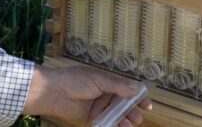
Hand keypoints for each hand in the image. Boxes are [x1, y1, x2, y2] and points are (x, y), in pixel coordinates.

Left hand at [22, 65, 152, 126]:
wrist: (54, 92)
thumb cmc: (75, 80)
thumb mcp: (99, 79)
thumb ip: (118, 85)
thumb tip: (137, 89)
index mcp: (108, 82)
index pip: (128, 89)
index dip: (139, 97)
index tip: (147, 105)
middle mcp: (106, 94)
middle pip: (125, 105)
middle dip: (133, 112)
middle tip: (136, 118)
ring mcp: (100, 107)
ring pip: (118, 115)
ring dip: (125, 121)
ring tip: (129, 125)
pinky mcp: (93, 118)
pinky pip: (107, 123)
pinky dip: (115, 126)